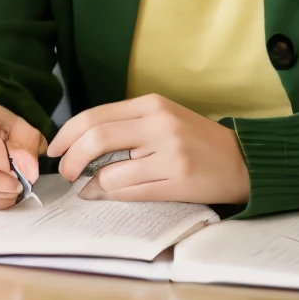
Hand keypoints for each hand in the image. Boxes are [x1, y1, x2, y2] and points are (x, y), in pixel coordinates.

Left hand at [48, 94, 249, 204]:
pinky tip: (103, 194)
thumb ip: (123, 127)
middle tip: (63, 171)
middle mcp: (159, 125)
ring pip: (110, 170)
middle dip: (70, 158)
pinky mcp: (179, 181)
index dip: (67, 133)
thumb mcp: (160, 120)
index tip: (55, 148)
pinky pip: (131, 191)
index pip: (94, 116)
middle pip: (96, 138)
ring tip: (85, 185)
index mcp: (151, 105)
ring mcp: (170, 154)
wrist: (243, 161)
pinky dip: (109, 194)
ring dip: (89, 181)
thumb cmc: (194, 140)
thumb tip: (78, 148)